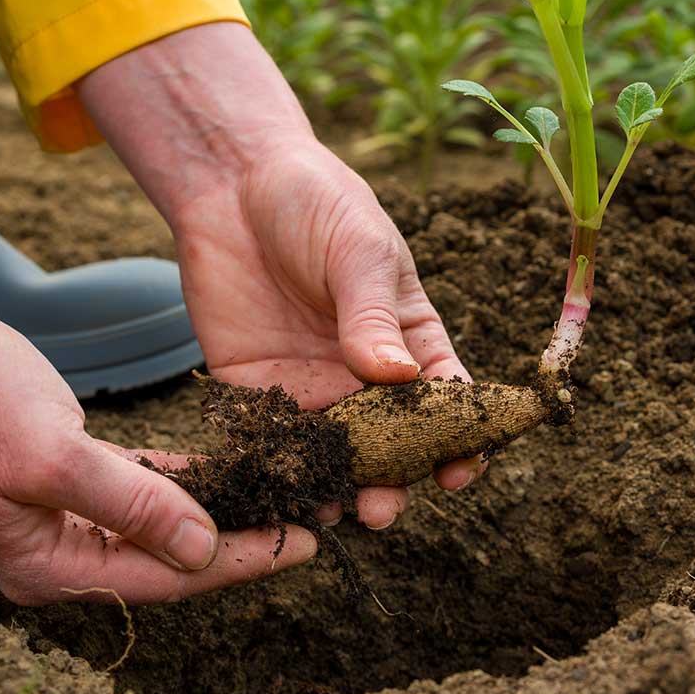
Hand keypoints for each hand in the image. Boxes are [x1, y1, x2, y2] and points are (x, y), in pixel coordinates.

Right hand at [0, 247, 315, 604]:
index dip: (234, 562)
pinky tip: (220, 467)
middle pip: (163, 558)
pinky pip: (132, 486)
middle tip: (305, 523)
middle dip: (233, 541)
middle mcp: (52, 553)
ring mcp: (54, 516)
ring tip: (276, 496)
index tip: (301, 546)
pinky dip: (175, 478)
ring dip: (211, 508)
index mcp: (43, 567)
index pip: (161, 577)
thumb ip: (131, 503)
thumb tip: (202, 548)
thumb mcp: (51, 455)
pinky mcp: (59, 476)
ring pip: (153, 523)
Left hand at [175, 133, 485, 530]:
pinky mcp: (253, 388)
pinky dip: (274, 468)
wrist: (234, 183)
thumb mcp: (357, 250)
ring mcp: (310, 384)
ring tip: (331, 509)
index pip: (444, 398)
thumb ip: (371, 315)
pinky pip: (267, 438)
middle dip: (390, 481)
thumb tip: (397, 378)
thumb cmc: (316, 203)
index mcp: (408, 337)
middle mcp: (363, 373)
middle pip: (387, 443)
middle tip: (382, 510)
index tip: (460, 471)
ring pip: (330, 453)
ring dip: (333, 485)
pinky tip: (274, 489)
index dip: (458, 439)